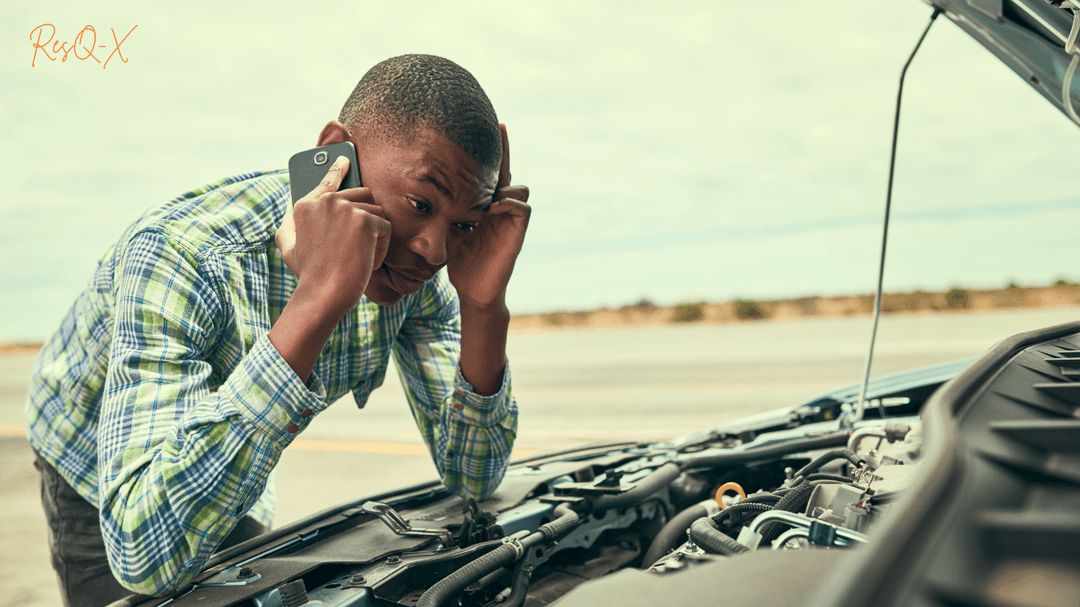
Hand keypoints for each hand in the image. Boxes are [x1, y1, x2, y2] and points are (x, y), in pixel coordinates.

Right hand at [275, 155, 391, 314]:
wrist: (324, 294)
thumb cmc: (310, 276)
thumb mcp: (289, 249)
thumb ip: (288, 227)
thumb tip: (289, 214)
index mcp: (306, 205)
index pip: (327, 180)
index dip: (338, 168)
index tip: (346, 159)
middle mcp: (325, 200)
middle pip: (363, 196)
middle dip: (366, 220)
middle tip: (356, 246)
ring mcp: (345, 207)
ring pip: (377, 213)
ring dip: (374, 237)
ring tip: (358, 256)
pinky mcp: (364, 219)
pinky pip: (386, 228)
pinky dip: (381, 248)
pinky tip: (366, 260)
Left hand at [447, 124, 530, 308]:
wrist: (474, 290)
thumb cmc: (460, 261)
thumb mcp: (446, 228)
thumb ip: (441, 209)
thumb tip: (413, 190)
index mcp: (484, 205)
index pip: (489, 172)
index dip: (488, 151)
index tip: (483, 127)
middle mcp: (500, 208)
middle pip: (507, 171)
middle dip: (503, 151)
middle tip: (498, 128)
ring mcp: (510, 220)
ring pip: (519, 187)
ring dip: (503, 182)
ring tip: (486, 185)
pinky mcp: (516, 233)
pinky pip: (521, 207)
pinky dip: (507, 202)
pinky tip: (490, 207)